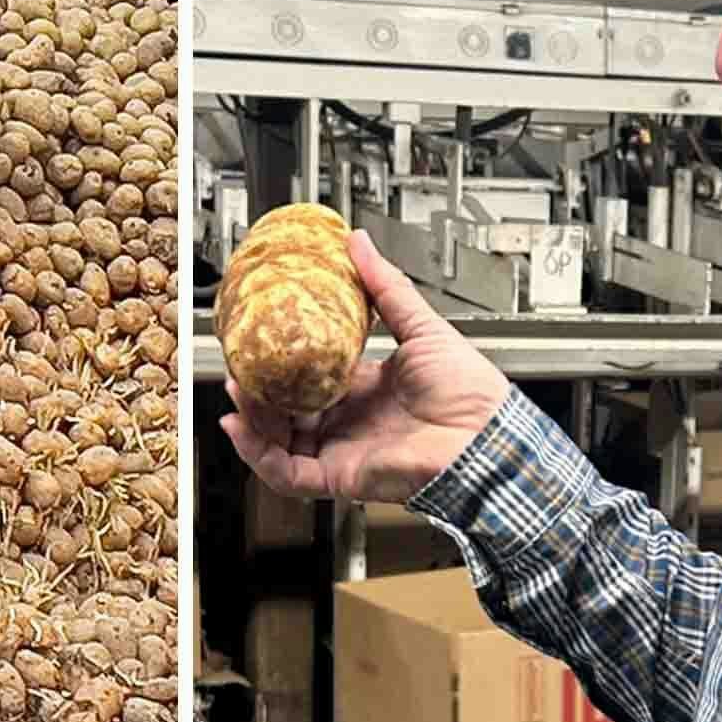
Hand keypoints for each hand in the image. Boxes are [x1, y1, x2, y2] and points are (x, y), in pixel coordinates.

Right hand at [217, 230, 508, 505]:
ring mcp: (342, 450)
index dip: (281, 362)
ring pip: (278, 441)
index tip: (259, 340)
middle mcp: (350, 422)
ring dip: (251, 418)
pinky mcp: (340, 476)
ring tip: (237, 389)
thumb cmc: (469, 391)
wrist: (485, 435)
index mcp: (365, 389)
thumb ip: (386, 287)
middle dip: (256, 391)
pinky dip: (258, 454)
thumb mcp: (420, 325)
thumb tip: (358, 244)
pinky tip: (241, 427)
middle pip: (286, 411)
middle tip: (237, 365)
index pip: (310, 377)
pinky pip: (287, 472)